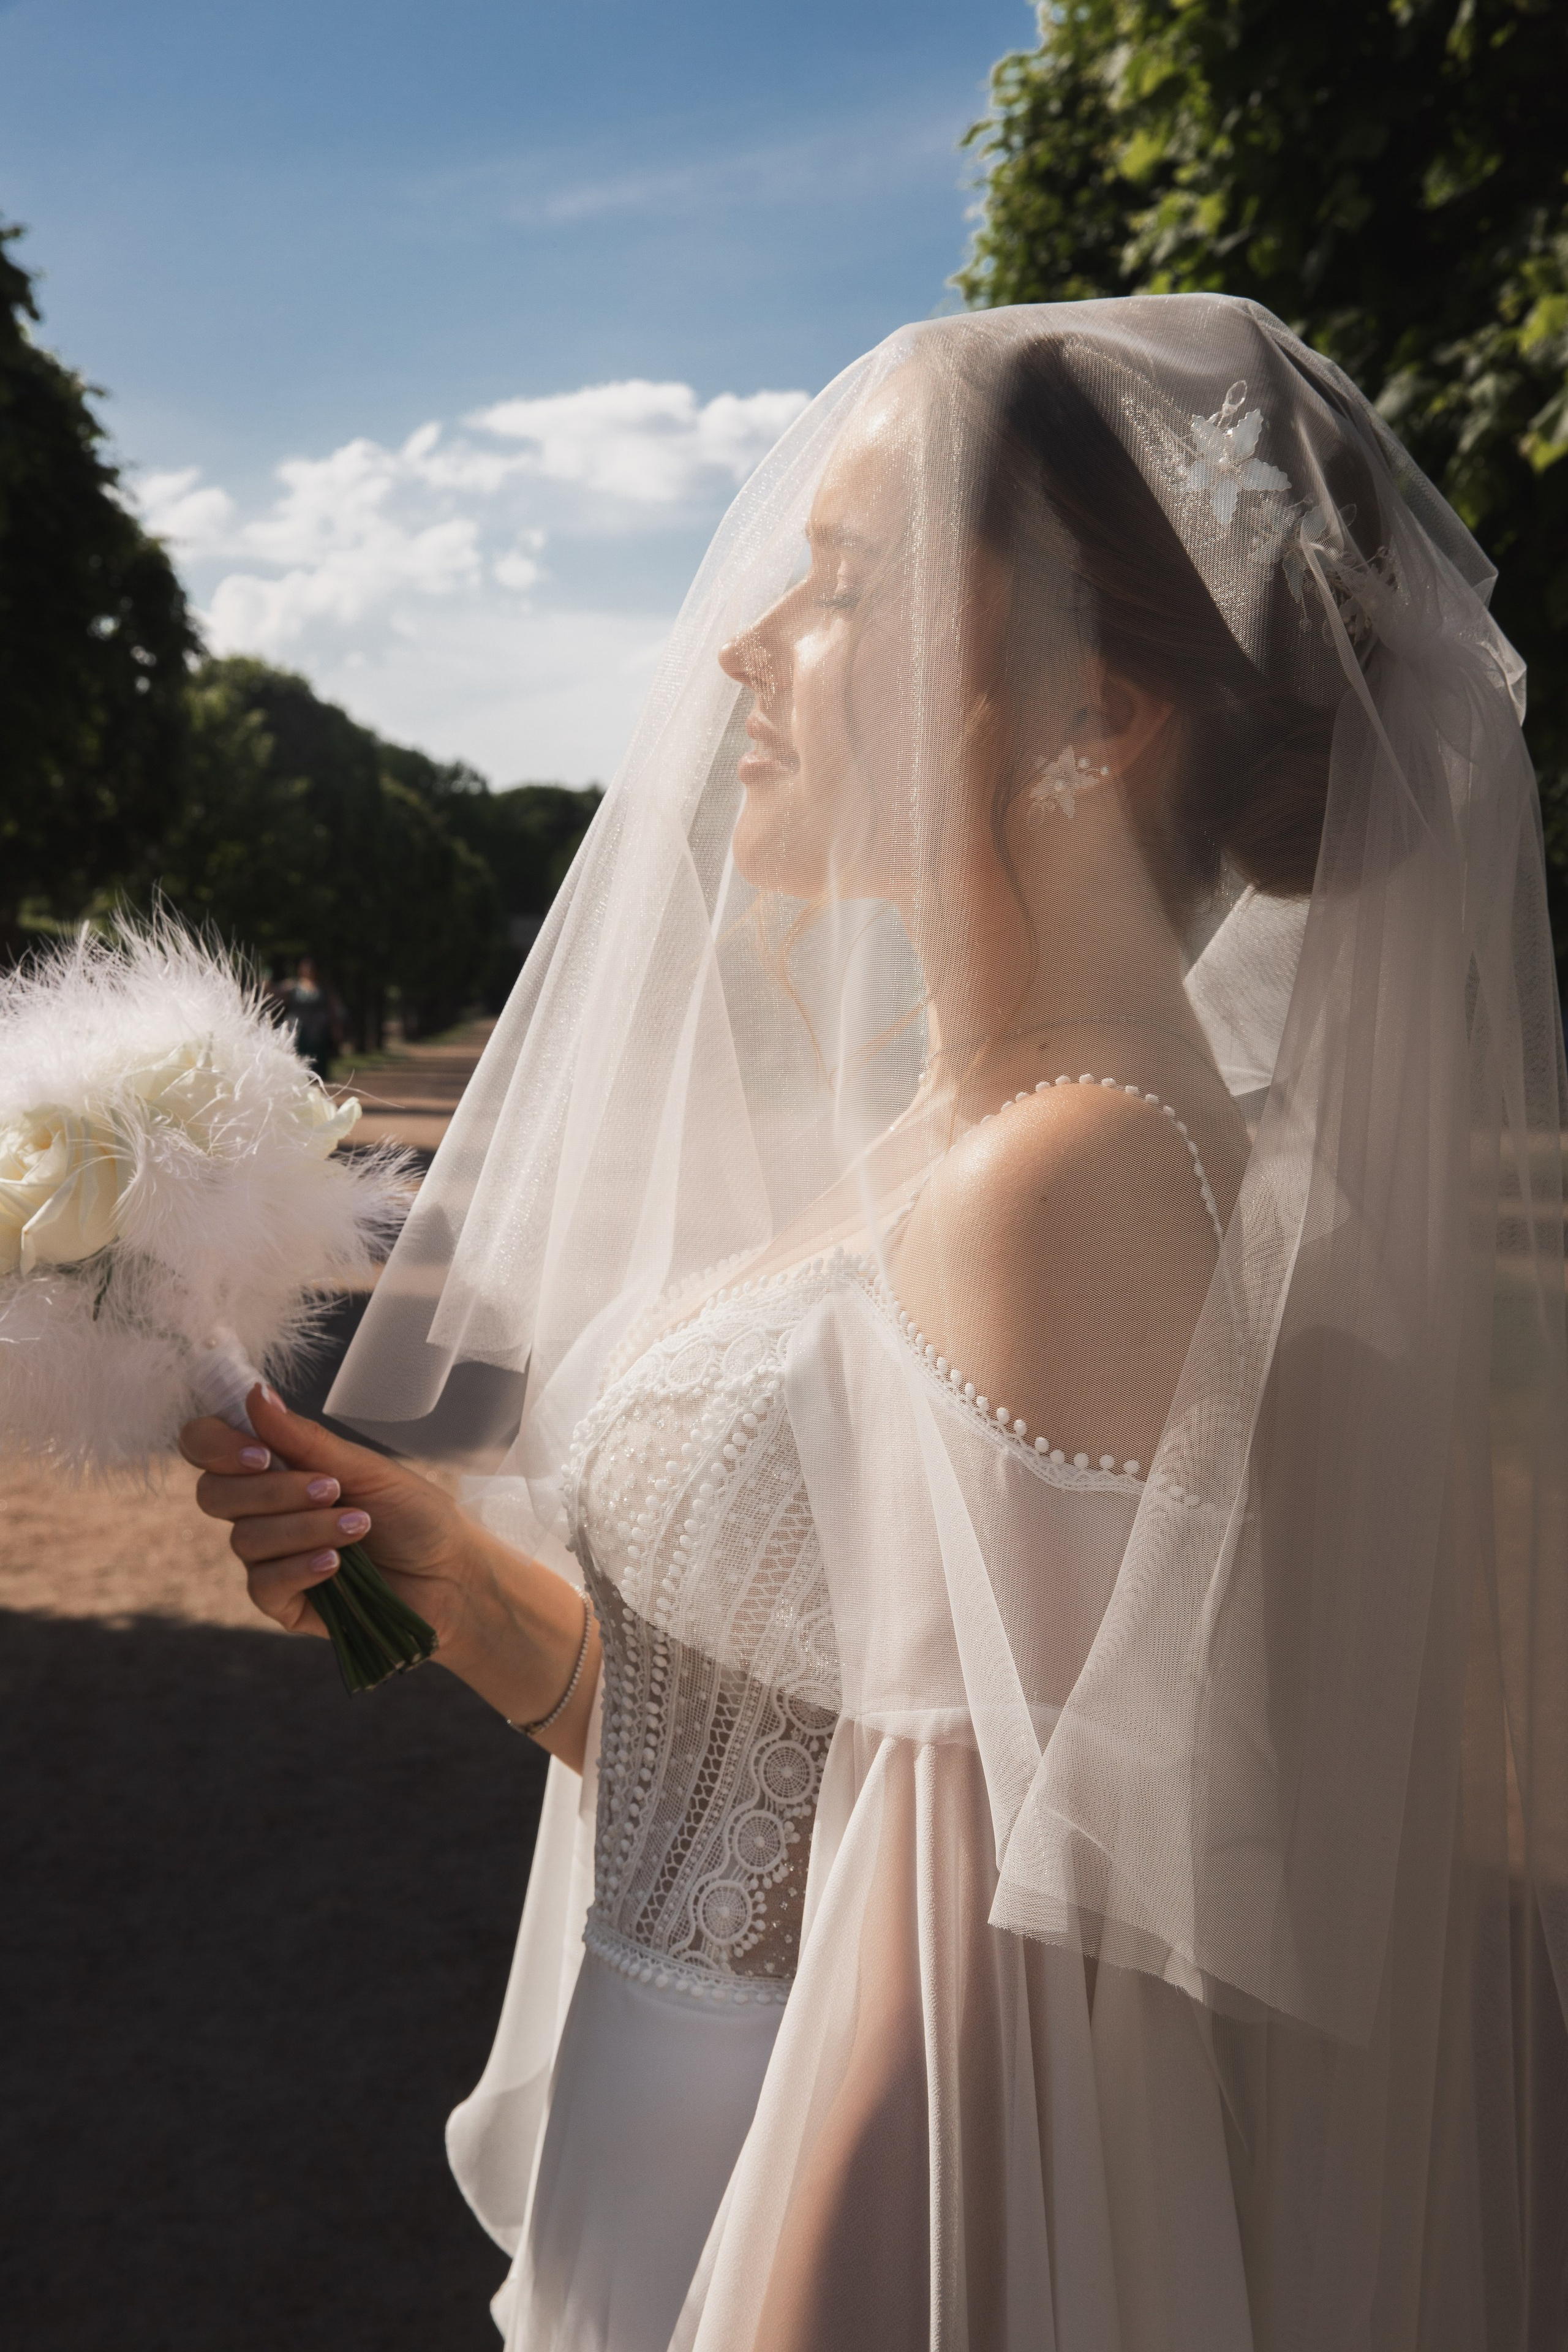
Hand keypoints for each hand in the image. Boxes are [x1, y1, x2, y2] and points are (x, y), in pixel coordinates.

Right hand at [178, 1385, 471, 1648]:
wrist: (453, 1574)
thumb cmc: (414, 1514)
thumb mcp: (364, 1468)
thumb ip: (304, 1438)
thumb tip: (254, 1393)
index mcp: (276, 1467)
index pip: (207, 1447)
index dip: (217, 1446)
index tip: (260, 1453)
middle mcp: (263, 1510)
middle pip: (214, 1494)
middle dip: (273, 1490)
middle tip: (332, 1489)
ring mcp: (270, 1557)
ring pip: (245, 1539)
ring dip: (305, 1529)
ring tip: (359, 1527)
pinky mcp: (283, 1601)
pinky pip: (262, 1584)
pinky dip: (300, 1568)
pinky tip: (336, 1564)